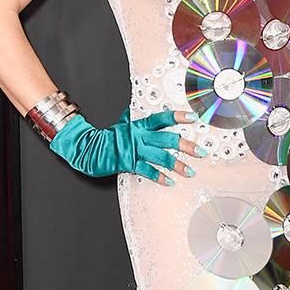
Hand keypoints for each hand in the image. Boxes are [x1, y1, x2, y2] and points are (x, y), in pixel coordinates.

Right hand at [50, 108, 202, 184]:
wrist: (89, 148)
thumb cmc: (108, 137)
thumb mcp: (123, 122)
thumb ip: (136, 117)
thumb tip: (143, 108)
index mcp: (139, 125)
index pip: (162, 119)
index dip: (177, 118)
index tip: (192, 118)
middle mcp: (139, 136)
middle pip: (167, 140)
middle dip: (186, 146)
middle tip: (200, 151)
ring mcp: (135, 150)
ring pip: (161, 157)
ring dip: (177, 165)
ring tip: (190, 171)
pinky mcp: (129, 163)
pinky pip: (147, 171)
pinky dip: (159, 177)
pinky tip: (169, 181)